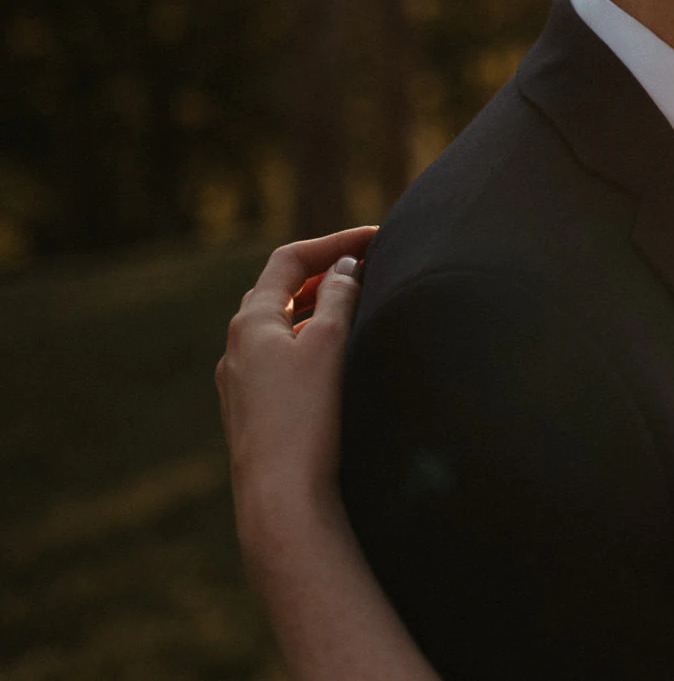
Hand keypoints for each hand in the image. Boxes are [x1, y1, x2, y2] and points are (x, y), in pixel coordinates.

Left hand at [216, 226, 374, 569]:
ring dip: (315, 306)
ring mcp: (240, 381)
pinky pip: (278, 357)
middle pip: (278, 290)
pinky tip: (331, 357)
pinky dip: (307, 340)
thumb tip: (344, 267)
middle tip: (365, 264)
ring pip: (277, 325)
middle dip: (322, 270)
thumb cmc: (306, 416)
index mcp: (250, 322)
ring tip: (353, 303)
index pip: (289, 260)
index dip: (334, 241)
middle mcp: (236, 347)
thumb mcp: (328, 343)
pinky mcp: (253, 411)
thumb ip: (338, 297)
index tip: (376, 238)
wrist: (281, 495)